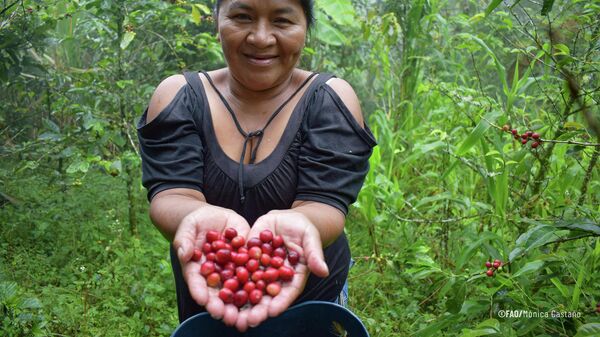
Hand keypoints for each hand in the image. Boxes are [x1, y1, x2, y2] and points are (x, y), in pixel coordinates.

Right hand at [173, 205, 250, 325]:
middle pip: (218, 292)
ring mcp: (232, 269)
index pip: (197, 283)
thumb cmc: (196, 223)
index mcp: (197, 269)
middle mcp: (216, 274)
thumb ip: (184, 240)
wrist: (215, 217)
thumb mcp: (188, 227)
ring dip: (243, 302)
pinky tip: (267, 291)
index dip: (199, 292)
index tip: (203, 300)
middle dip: (223, 305)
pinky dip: (260, 282)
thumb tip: (184, 254)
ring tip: (247, 316)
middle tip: (228, 317)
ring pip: (237, 287)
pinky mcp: (247, 260)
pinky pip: (254, 270)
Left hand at [234, 210, 329, 330]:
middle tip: (247, 321)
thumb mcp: (310, 239)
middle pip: (266, 296)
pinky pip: (237, 268)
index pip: (286, 293)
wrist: (286, 218)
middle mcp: (274, 277)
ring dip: (239, 300)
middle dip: (257, 308)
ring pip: (248, 287)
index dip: (280, 302)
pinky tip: (218, 287)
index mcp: (292, 277)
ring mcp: (259, 269)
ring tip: (230, 312)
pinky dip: (228, 278)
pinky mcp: (247, 258)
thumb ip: (314, 255)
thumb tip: (324, 271)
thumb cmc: (304, 229)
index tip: (272, 312)